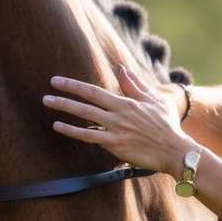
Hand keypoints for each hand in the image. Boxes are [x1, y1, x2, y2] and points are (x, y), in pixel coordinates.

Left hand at [45, 65, 192, 176]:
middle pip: (87, 102)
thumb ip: (135, 85)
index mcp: (127, 102)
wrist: (174, 150)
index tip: (58, 81)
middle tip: (47, 91)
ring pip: (85, 117)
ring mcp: (116, 129)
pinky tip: (59, 127)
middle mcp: (119, 114)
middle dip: (65, 95)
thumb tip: (122, 70)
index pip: (95, 91)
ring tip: (48, 104)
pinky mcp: (116, 145)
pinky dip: (73, 131)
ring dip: (65, 109)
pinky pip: (90, 137)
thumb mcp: (154, 101)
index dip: (74, 85)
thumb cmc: (166, 126)